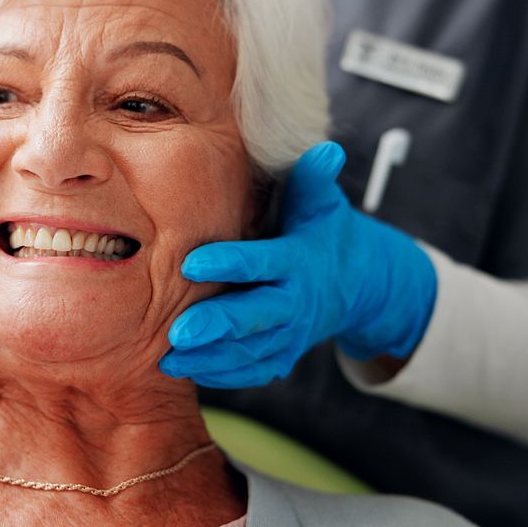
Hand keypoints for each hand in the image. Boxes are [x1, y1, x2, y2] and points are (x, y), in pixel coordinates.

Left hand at [158, 142, 435, 388]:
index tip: (191, 262)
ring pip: (250, 351)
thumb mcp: (322, 204)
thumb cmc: (323, 233)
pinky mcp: (282, 355)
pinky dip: (222, 375)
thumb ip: (313, 179)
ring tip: (169, 359)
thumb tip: (325, 151)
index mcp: (299, 260)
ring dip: (210, 358)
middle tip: (178, 332)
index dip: (230, 263)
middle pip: (256, 316)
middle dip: (218, 326)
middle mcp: (295, 302)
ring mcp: (290, 334)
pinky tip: (185, 370)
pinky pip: (253, 371)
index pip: (262, 262)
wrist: (358, 285)